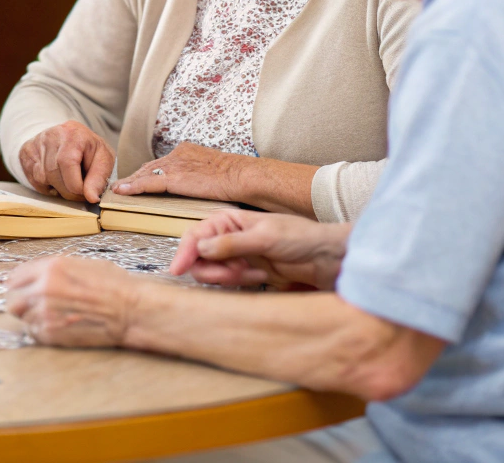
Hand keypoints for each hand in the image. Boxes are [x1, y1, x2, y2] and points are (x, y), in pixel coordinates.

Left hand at [6, 256, 136, 347]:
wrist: (129, 310)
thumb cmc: (113, 285)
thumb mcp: (83, 264)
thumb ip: (56, 269)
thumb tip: (39, 273)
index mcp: (50, 268)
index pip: (15, 277)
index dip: (17, 283)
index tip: (18, 288)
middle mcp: (43, 289)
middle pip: (13, 300)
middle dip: (21, 302)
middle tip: (31, 305)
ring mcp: (45, 314)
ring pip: (22, 318)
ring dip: (32, 317)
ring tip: (50, 317)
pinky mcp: (51, 334)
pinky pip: (33, 333)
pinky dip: (40, 331)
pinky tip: (55, 327)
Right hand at [18, 121, 114, 202]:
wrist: (69, 137)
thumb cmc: (88, 150)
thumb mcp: (103, 159)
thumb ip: (99, 178)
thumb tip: (91, 198)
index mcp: (73, 133)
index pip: (67, 163)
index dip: (77, 186)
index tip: (86, 193)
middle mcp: (51, 135)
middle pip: (53, 173)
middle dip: (67, 191)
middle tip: (78, 192)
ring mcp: (36, 142)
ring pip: (42, 178)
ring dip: (56, 188)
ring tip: (67, 181)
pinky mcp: (26, 152)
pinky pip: (33, 179)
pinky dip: (46, 185)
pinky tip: (55, 178)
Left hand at [112, 141, 246, 200]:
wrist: (241, 175)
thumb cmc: (235, 177)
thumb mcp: (213, 171)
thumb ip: (199, 175)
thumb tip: (196, 186)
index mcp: (187, 151)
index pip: (162, 162)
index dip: (148, 171)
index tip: (138, 178)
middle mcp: (177, 154)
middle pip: (150, 166)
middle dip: (135, 176)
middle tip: (121, 185)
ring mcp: (174, 165)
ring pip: (145, 174)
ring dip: (130, 182)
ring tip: (117, 190)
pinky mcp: (174, 177)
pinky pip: (147, 183)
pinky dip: (133, 187)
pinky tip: (122, 191)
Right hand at [170, 210, 349, 289]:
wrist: (325, 257)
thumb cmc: (300, 237)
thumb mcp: (264, 237)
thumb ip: (231, 243)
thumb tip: (201, 247)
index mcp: (227, 220)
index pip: (196, 235)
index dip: (185, 252)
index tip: (178, 269)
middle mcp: (226, 237)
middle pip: (199, 258)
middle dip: (214, 269)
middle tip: (235, 273)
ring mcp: (235, 256)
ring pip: (212, 273)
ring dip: (229, 277)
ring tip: (255, 274)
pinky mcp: (245, 273)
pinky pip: (229, 283)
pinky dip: (241, 282)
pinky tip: (262, 277)